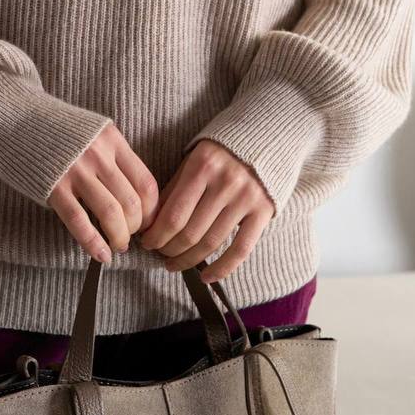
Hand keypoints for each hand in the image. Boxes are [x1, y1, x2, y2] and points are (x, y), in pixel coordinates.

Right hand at [47, 123, 159, 261]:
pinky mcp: (54, 187)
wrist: (16, 119)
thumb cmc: (58, 130)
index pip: (145, 183)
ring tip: (117, 247)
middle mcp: (98, 155)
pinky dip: (93, 243)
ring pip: (110, 213)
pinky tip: (100, 255)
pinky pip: (79, 221)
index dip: (151, 211)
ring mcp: (75, 170)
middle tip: (130, 237)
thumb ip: (112, 157)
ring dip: (119, 237)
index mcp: (112, 140)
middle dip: (135, 227)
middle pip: (131, 202)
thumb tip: (134, 197)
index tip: (148, 223)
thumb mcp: (93, 132)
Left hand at [138, 139, 275, 283]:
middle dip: (169, 249)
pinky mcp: (264, 211)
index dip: (157, 235)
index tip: (146, 243)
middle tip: (159, 255)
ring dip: (189, 260)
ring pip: (212, 243)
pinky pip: (241, 249)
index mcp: (203, 165)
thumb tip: (151, 222)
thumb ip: (174, 188)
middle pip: (191, 231)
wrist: (267, 137)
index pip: (174, 213)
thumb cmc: (221, 152)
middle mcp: (225, 182)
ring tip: (174, 264)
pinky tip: (206, 277)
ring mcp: (246, 198)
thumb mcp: (193, 159)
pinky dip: (222, 268)